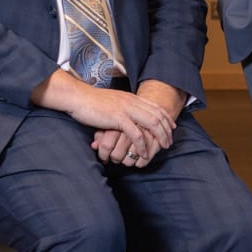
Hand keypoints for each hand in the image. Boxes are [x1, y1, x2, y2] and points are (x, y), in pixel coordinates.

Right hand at [31, 70, 172, 162]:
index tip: (172, 127)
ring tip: (162, 148)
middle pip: (158, 116)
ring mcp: (126, 110)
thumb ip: (123, 107)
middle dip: (166, 130)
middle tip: (169, 142)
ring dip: (159, 137)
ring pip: (151, 124)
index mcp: (132, 97)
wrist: (78, 97)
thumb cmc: (92, 102)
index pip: (155, 107)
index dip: (166, 117)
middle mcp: (132, 102)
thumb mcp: (113, 101)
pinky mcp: (118, 119)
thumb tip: (129, 115)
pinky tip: (143, 153)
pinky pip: (136, 134)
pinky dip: (142, 145)